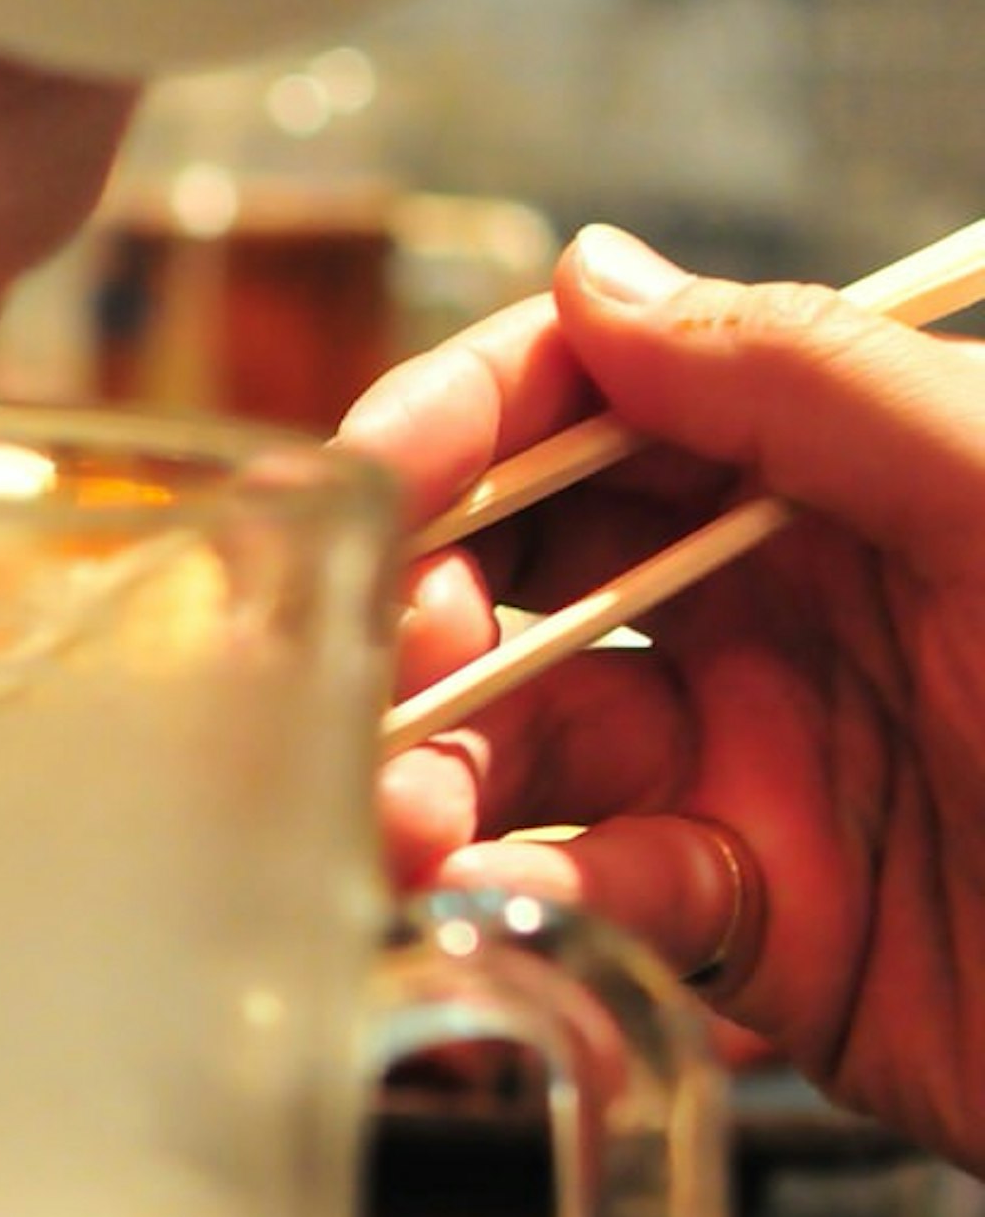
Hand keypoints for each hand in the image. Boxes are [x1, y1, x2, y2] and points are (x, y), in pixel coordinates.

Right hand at [355, 225, 984, 1172]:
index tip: (363, 484)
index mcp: (852, 482)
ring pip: (514, 751)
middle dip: (416, 610)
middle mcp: (783, 618)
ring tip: (410, 822)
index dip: (466, 422)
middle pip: (518, 577)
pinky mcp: (753, 939)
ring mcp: (759, 778)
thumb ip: (817, 380)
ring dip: (430, 775)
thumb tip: (596, 277)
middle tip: (391, 667)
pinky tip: (512, 908)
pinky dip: (519, 904)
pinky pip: (581, 902)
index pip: (603, 403)